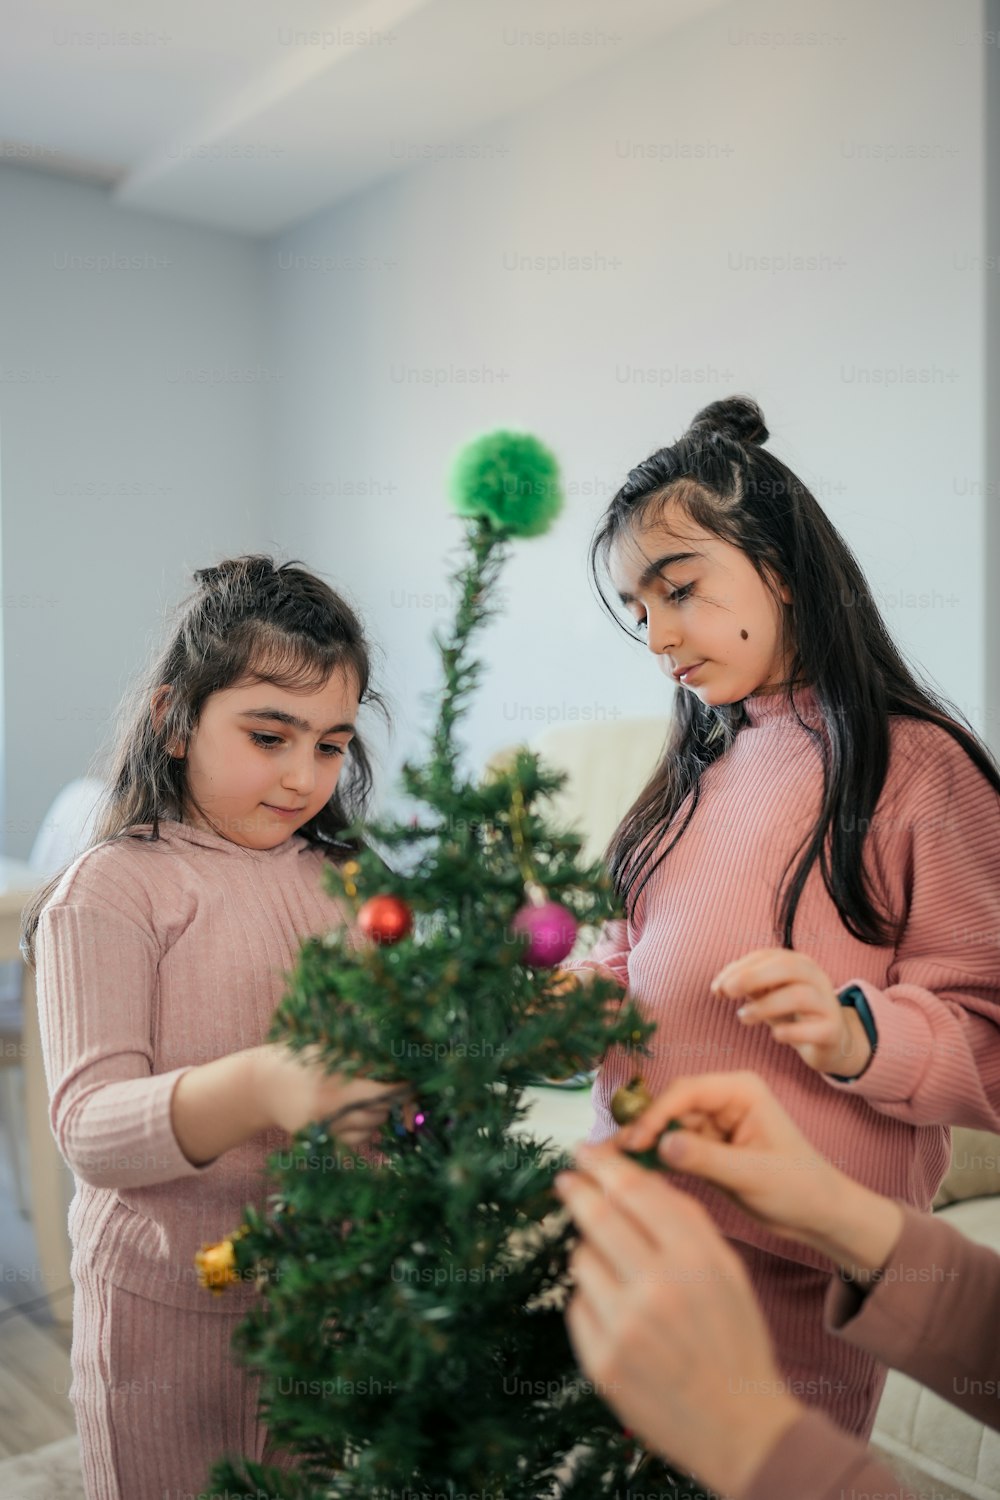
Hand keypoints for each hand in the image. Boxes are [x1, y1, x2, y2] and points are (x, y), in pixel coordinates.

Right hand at [257, 1043, 408, 1149]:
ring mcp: (324, 1131)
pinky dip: (360, 1129)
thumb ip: (363, 1060)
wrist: (261, 1085)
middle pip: (379, 1113)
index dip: (402, 1091)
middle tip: (386, 1086)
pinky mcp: (319, 1142)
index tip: (411, 1084)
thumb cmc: (300, 1060)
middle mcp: (330, 1114)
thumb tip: (399, 1065)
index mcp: (335, 1088)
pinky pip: (353, 1140)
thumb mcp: (330, 1052)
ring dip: (375, 1116)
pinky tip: (348, 1112)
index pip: (382, 1095)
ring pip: (369, 1130)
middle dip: (388, 1101)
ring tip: (361, 1096)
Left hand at [553, 1145, 802, 1496]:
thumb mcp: (726, 1270)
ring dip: (589, 1251)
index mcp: (695, 1259)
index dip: (604, 1165)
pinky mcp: (600, 1362)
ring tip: (614, 1266)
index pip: (635, 1191)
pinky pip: (578, 1306)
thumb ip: (684, 1222)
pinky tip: (616, 1312)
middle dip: (577, 1190)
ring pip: (581, 1259)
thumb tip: (632, 1179)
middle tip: (567, 1179)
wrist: (740, 1427)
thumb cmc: (734, 1340)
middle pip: (597, 1217)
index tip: (586, 1151)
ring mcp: (624, 1328)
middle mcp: (656, 1288)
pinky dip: (592, 1301)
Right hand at [617, 1071, 904, 1275]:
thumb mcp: (753, 1175)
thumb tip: (662, 1145)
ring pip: (665, 1128)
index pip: (685, 1091)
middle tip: (611, 1155)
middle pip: (670, 1107)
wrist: (819, 1215)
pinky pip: (672, 1148)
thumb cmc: (799, 1188)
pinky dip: (654, 1159)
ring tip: (609, 1163)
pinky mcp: (706, 1147)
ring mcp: (713, 1123)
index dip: (656, 1114)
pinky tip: (629, 1171)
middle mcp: (723, 1099)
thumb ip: (707, 1159)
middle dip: (642, 1129)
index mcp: (740, 1090)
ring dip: (641, 1145)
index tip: (635, 1141)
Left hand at [711, 948, 870, 1076]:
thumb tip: (722, 986)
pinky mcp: (833, 1030)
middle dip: (752, 977)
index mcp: (798, 963)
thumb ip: (749, 985)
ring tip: (743, 1017)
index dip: (738, 969)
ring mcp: (827, 1003)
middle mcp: (816, 977)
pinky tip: (775, 1036)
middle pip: (786, 967)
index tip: (716, 989)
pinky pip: (814, 1029)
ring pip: (799, 995)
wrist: (831, 1041)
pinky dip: (791, 1031)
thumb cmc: (792, 1013)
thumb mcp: (769, 994)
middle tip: (728, 992)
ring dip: (766, 1005)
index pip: (766, 957)